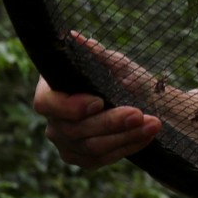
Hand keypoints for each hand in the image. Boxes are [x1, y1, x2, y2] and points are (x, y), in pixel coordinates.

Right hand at [31, 33, 161, 168]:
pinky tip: (146, 136)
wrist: (143, 102)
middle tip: (139, 114)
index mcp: (51, 90)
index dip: (70, 107)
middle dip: (110, 122)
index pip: (45, 103)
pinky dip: (127, 147)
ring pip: (91, 147)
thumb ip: (95, 54)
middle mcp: (53, 120)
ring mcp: (66, 143)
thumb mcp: (114, 63)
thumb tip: (74, 37)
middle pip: (75, 129)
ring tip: (152, 124)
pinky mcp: (83, 159)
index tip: (98, 102)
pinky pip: (102, 160)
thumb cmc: (124, 78)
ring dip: (125, 136)